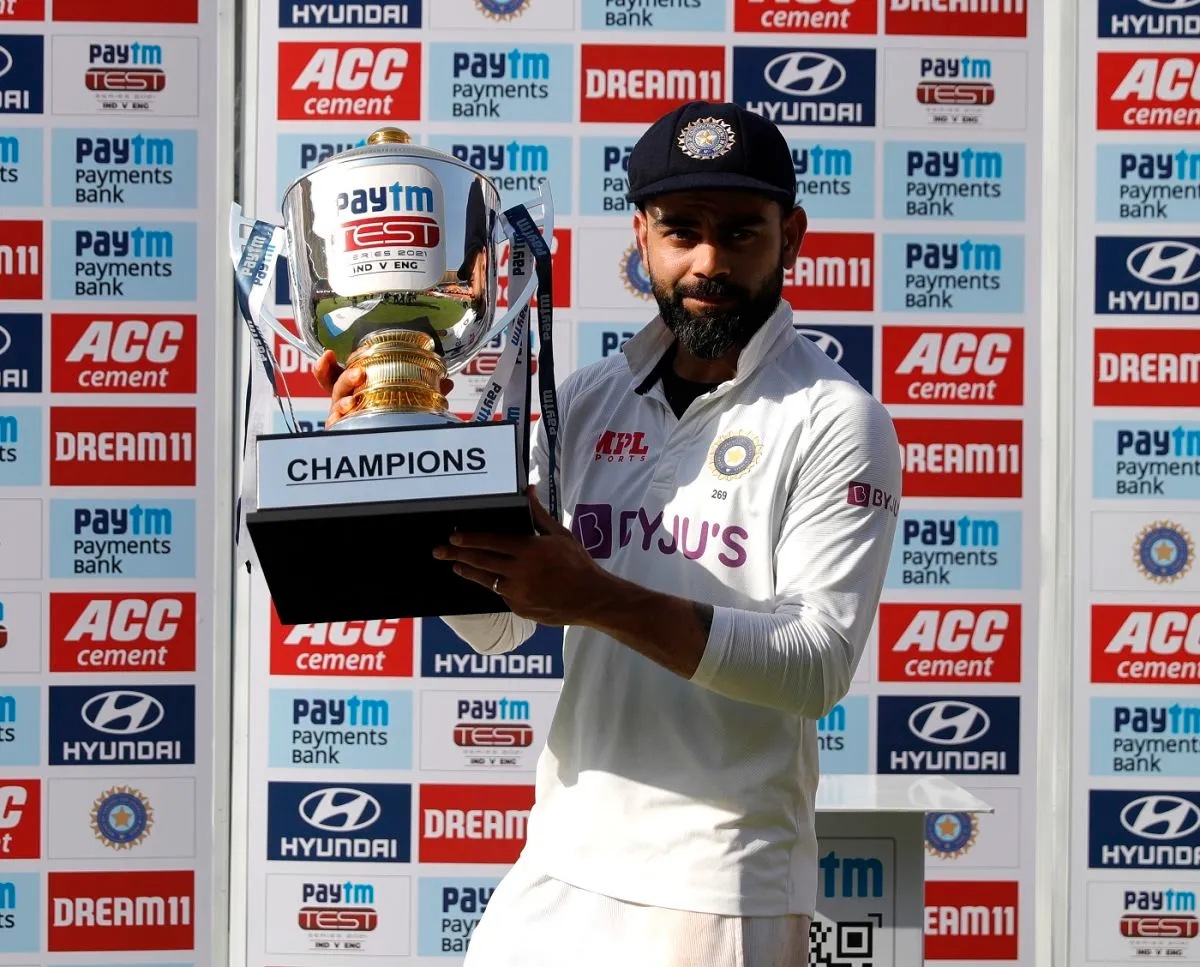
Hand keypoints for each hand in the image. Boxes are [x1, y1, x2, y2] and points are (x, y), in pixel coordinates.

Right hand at [314, 349, 453, 427]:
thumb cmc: (392, 414)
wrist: (392, 447)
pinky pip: (337, 427)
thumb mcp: (407, 397)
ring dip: (343, 400)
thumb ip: (422, 389)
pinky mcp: (347, 432)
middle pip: (338, 387)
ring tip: (352, 401)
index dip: (328, 364)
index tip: (329, 353)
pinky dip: (337, 422)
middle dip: (345, 378)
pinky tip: (341, 418)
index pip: (338, 373)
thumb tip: (447, 383)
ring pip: (337, 405)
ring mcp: (345, 417)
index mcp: (356, 388)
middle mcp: (347, 401)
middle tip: (359, 374)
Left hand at [433, 487, 607, 626]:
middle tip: (440, 550)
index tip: (454, 537)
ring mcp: (518, 593)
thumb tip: (528, 490)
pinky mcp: (519, 608)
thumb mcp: (560, 535)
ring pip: (486, 580)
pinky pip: (500, 594)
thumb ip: (538, 514)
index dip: (470, 539)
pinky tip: (487, 578)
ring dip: (468, 571)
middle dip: (457, 555)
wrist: (591, 598)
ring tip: (455, 565)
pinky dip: (494, 585)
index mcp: (530, 550)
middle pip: (481, 562)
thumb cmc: (578, 563)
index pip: (492, 541)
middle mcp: (521, 572)